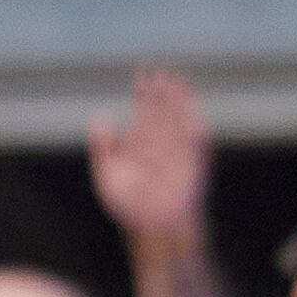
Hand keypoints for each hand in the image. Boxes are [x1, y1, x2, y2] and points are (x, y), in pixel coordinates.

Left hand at [82, 68, 208, 245]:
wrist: (152, 227)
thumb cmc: (128, 205)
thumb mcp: (108, 175)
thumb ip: (103, 147)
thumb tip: (99, 117)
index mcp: (139, 144)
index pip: (142, 111)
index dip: (143, 92)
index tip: (142, 74)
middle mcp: (159, 144)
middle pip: (161, 110)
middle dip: (161, 91)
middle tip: (161, 70)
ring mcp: (177, 152)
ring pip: (178, 120)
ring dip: (179, 101)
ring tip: (179, 81)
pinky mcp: (193, 165)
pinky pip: (196, 144)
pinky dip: (196, 129)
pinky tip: (193, 114)